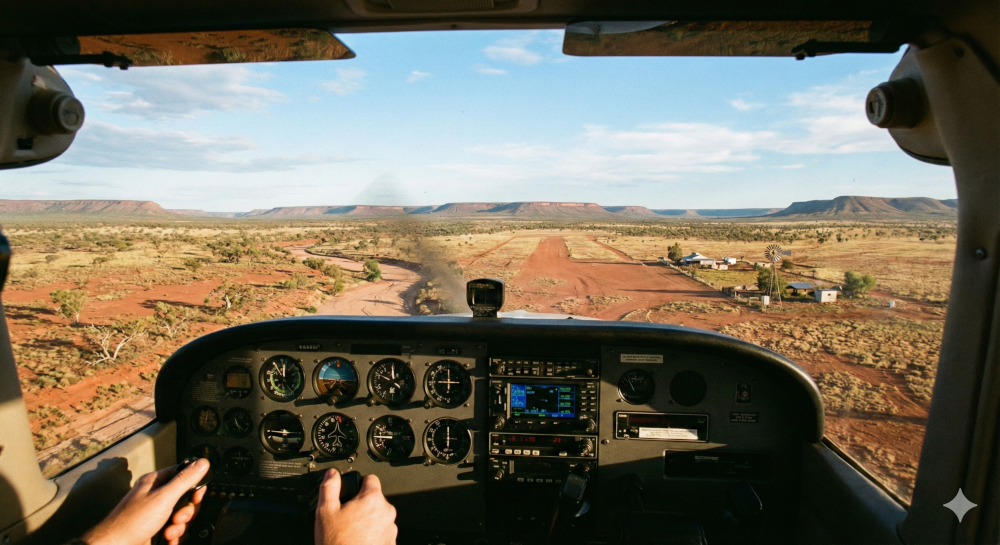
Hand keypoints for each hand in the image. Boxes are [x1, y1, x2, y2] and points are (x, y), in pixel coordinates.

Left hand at [82, 458, 209, 544]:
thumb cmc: (130, 523)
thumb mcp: (163, 498)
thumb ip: (185, 480)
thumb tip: (201, 463)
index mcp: (156, 483)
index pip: (185, 477)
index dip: (194, 488)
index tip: (195, 498)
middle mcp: (157, 497)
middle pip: (187, 500)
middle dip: (185, 513)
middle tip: (177, 518)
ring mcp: (158, 515)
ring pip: (183, 518)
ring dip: (180, 528)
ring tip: (168, 532)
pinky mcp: (158, 530)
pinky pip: (177, 532)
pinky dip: (176, 537)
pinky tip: (168, 540)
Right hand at [315, 469, 396, 544]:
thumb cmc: (338, 543)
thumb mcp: (325, 511)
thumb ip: (329, 487)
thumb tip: (332, 474)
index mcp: (372, 499)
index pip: (370, 478)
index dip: (358, 483)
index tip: (351, 490)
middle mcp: (386, 512)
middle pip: (374, 498)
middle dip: (362, 504)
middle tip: (346, 515)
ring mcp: (390, 528)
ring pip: (379, 516)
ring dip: (368, 520)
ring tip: (352, 530)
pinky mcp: (391, 542)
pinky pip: (382, 531)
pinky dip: (373, 534)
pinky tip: (359, 540)